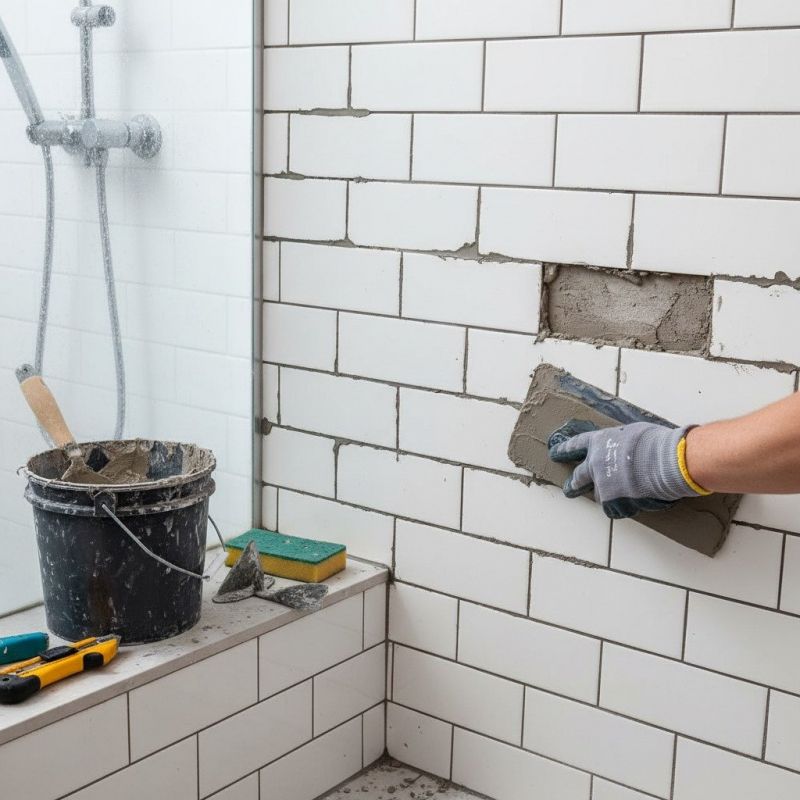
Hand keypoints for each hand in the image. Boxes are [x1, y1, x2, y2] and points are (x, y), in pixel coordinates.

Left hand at [547, 419, 709, 518]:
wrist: (664, 462)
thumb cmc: (655, 442)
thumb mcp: (634, 433)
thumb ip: (623, 443)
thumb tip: (627, 450)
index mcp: (599, 442)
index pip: (577, 444)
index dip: (565, 449)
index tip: (554, 453)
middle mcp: (595, 464)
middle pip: (578, 476)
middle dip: (573, 483)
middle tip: (569, 488)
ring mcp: (602, 484)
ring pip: (600, 495)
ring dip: (609, 496)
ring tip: (625, 495)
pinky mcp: (611, 502)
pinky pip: (615, 509)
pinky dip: (625, 507)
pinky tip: (638, 502)